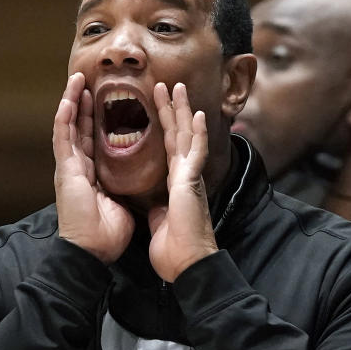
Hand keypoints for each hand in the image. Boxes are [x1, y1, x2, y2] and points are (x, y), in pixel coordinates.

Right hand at [53, 72, 133, 263]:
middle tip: (89, 81)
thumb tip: (139, 179)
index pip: (94, 139)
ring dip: (72, 102)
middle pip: (80, 127)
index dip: (98, 119)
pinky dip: (64, 117)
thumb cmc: (107, 233)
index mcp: (91, 174)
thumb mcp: (122, 202)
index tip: (106, 100)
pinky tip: (68, 99)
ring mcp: (69, 167)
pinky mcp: (65, 170)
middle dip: (84, 103)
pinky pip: (62, 138)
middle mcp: (78, 167)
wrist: (93, 251)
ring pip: (69, 126)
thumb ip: (125, 186)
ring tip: (77, 80)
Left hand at [148, 82, 217, 281]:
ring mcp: (190, 177)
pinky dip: (197, 133)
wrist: (185, 264)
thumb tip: (153, 203)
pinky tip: (196, 115)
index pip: (168, 147)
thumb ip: (158, 206)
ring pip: (187, 136)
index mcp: (175, 183)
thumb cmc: (174, 249)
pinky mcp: (191, 183)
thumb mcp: (159, 220)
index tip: (158, 106)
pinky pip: (196, 152)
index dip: (164, 126)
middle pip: (177, 134)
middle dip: (171, 109)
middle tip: (166, 85)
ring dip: (182, 111)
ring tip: (177, 88)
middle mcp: (185, 176)